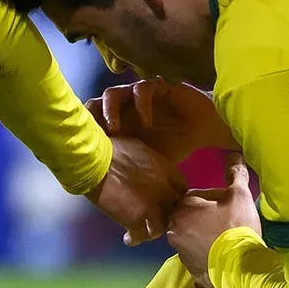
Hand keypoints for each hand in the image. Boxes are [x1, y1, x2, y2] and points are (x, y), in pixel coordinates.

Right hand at [88, 135, 187, 246]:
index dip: (174, 196)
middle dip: (165, 214)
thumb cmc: (112, 149)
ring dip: (152, 230)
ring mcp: (152, 205)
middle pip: (174, 209)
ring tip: (142, 232)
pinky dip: (135, 239)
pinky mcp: (136, 218)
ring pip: (162, 226)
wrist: (95, 162)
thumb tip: (149, 167)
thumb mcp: (140, 149)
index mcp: (166, 170)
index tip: (165, 200)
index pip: (182, 189)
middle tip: (154, 217)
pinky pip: (142, 235)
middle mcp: (164, 189)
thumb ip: (151, 162)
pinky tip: (129, 239)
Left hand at [89, 79, 237, 164]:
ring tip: (116, 129)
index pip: (91, 121)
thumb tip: (114, 201)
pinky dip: (141, 105)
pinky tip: (147, 122)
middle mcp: (124, 108)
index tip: (83, 149)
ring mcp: (138, 96)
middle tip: (95, 135)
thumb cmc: (175, 146)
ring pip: (113, 93)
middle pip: (95, 104)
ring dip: (110, 110)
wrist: (204, 129)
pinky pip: (142, 89)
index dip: (85, 131)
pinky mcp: (156, 86)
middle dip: (91, 117)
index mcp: (118, 124)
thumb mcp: (149, 162)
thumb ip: (133, 169)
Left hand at [166, 153, 259, 287]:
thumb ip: (235, 173)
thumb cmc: (237, 227)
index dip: (212, 197)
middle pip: (189, 215)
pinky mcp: (188, 267)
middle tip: (226, 219)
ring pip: (191, 233)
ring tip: (225, 235)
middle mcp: (174, 229)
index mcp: (182, 209)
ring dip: (204, 232)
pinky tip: (222, 250)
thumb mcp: (240, 195)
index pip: (192, 195)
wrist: (240, 270)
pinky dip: (205, 249)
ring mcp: (179, 250)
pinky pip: (195, 251)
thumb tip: (233, 155)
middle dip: (205, 215)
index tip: (226, 204)